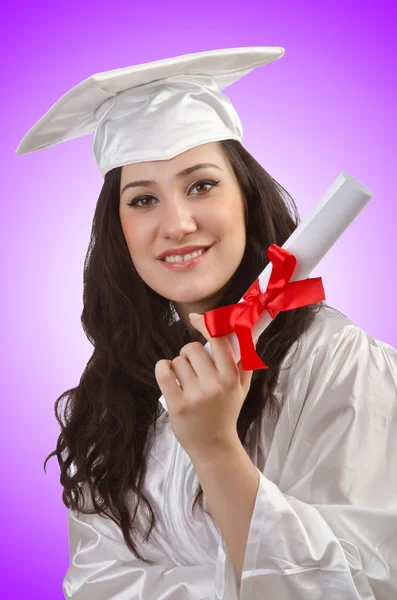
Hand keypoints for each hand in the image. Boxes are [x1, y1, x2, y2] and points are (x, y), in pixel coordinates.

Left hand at [154, 312, 254, 460]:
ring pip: (177, 361)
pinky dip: (162, 369)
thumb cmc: (227, 411)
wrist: (213, 445)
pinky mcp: (177, 405)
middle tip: (194, 368)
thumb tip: (245, 330)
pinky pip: (163, 372)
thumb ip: (244, 359)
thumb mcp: (242, 387)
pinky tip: (168, 375)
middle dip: (190, 354)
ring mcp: (195, 396)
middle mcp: (214, 385)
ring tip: (185, 381)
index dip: (205, 323)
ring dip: (178, 366)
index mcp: (231, 377)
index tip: (196, 318)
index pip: (218, 339)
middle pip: (192, 348)